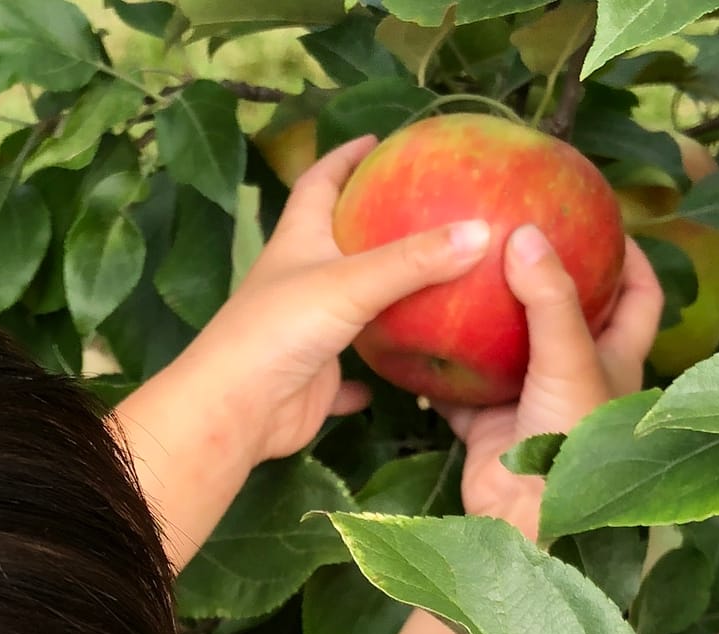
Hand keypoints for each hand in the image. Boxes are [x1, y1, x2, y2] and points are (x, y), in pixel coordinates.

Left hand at [168, 134, 493, 466]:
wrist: (237, 410)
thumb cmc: (280, 329)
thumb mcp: (350, 282)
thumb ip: (414, 260)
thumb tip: (482, 233)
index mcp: (298, 240)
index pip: (320, 182)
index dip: (345, 157)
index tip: (378, 138)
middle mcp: (300, 280)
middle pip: (337, 243)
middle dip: (372, 224)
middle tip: (421, 208)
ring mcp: (306, 332)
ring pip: (348, 308)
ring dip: (380, 299)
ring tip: (429, 282)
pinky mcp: (313, 378)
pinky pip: (349, 375)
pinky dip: (372, 373)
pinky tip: (404, 372)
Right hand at [438, 227, 664, 540]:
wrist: (528, 517)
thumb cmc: (571, 440)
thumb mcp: (570, 358)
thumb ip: (549, 298)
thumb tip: (524, 234)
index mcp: (615, 360)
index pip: (639, 297)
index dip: (630, 258)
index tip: (602, 220)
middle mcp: (574, 379)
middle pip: (567, 318)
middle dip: (545, 282)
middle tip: (517, 237)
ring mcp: (529, 405)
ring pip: (508, 353)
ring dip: (487, 324)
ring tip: (464, 274)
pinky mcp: (489, 430)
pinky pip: (460, 392)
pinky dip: (441, 371)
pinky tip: (420, 336)